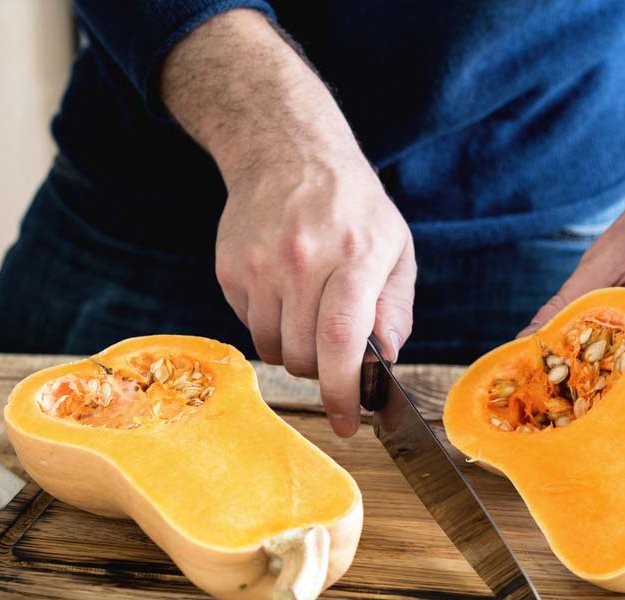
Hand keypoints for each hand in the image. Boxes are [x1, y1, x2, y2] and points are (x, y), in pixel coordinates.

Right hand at [160, 9, 415, 437]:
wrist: (286, 151)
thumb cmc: (351, 205)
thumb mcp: (394, 247)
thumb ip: (394, 308)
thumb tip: (385, 361)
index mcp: (353, 256)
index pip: (341, 341)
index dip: (344, 391)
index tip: (349, 422)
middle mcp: (302, 261)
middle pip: (304, 356)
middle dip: (321, 372)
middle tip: (334, 357)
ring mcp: (259, 266)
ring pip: (273, 348)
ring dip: (294, 351)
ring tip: (308, 315)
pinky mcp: (230, 269)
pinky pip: (249, 326)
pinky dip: (270, 326)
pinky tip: (284, 293)